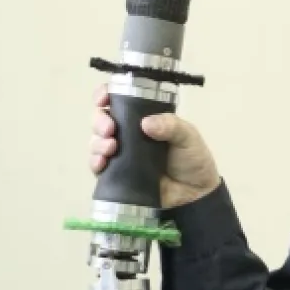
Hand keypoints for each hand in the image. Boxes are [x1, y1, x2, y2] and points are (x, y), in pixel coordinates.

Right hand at [88, 82, 221, 208]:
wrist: (195, 193)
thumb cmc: (192, 159)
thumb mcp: (188, 136)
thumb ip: (171, 126)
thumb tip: (146, 123)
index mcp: (143, 118)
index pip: (118, 101)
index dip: (105, 96)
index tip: (103, 99)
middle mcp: (128, 133)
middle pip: (101, 120)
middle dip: (100, 121)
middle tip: (110, 128)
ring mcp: (120, 154)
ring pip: (96, 142)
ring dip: (98, 142)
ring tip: (111, 147)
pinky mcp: (117, 174)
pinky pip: (97, 166)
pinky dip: (94, 162)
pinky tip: (101, 162)